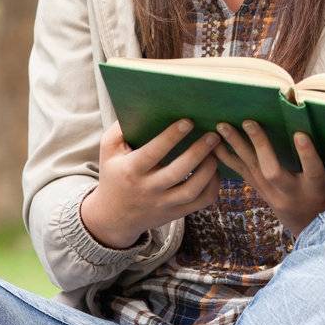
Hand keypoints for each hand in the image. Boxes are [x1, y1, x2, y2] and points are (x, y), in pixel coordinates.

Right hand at [80, 120, 220, 248]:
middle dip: (198, 152)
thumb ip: (120, 129)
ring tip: (216, 152)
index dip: (171, 137)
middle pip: (177, 172)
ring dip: (209, 170)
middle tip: (213, 135)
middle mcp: (148, 189)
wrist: (114, 217)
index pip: (153, 153)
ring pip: (192, 190)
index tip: (188, 121)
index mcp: (131, 170)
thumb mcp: (108, 150)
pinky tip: (214, 170)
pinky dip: (212, 186)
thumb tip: (142, 107)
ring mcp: (164, 204)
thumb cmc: (114, 174)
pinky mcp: (176, 213)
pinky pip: (201, 202)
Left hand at [214, 121, 324, 237]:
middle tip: (250, 120)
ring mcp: (270, 191)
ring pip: (249, 166)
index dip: (307, 153)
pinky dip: (224, 155)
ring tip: (221, 125)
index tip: (301, 134)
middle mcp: (290, 191)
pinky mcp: (258, 187)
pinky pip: (238, 170)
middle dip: (260, 144)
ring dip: (235, 145)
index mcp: (317, 188)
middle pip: (272, 167)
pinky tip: (211, 140)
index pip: (314, 169)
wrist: (308, 230)